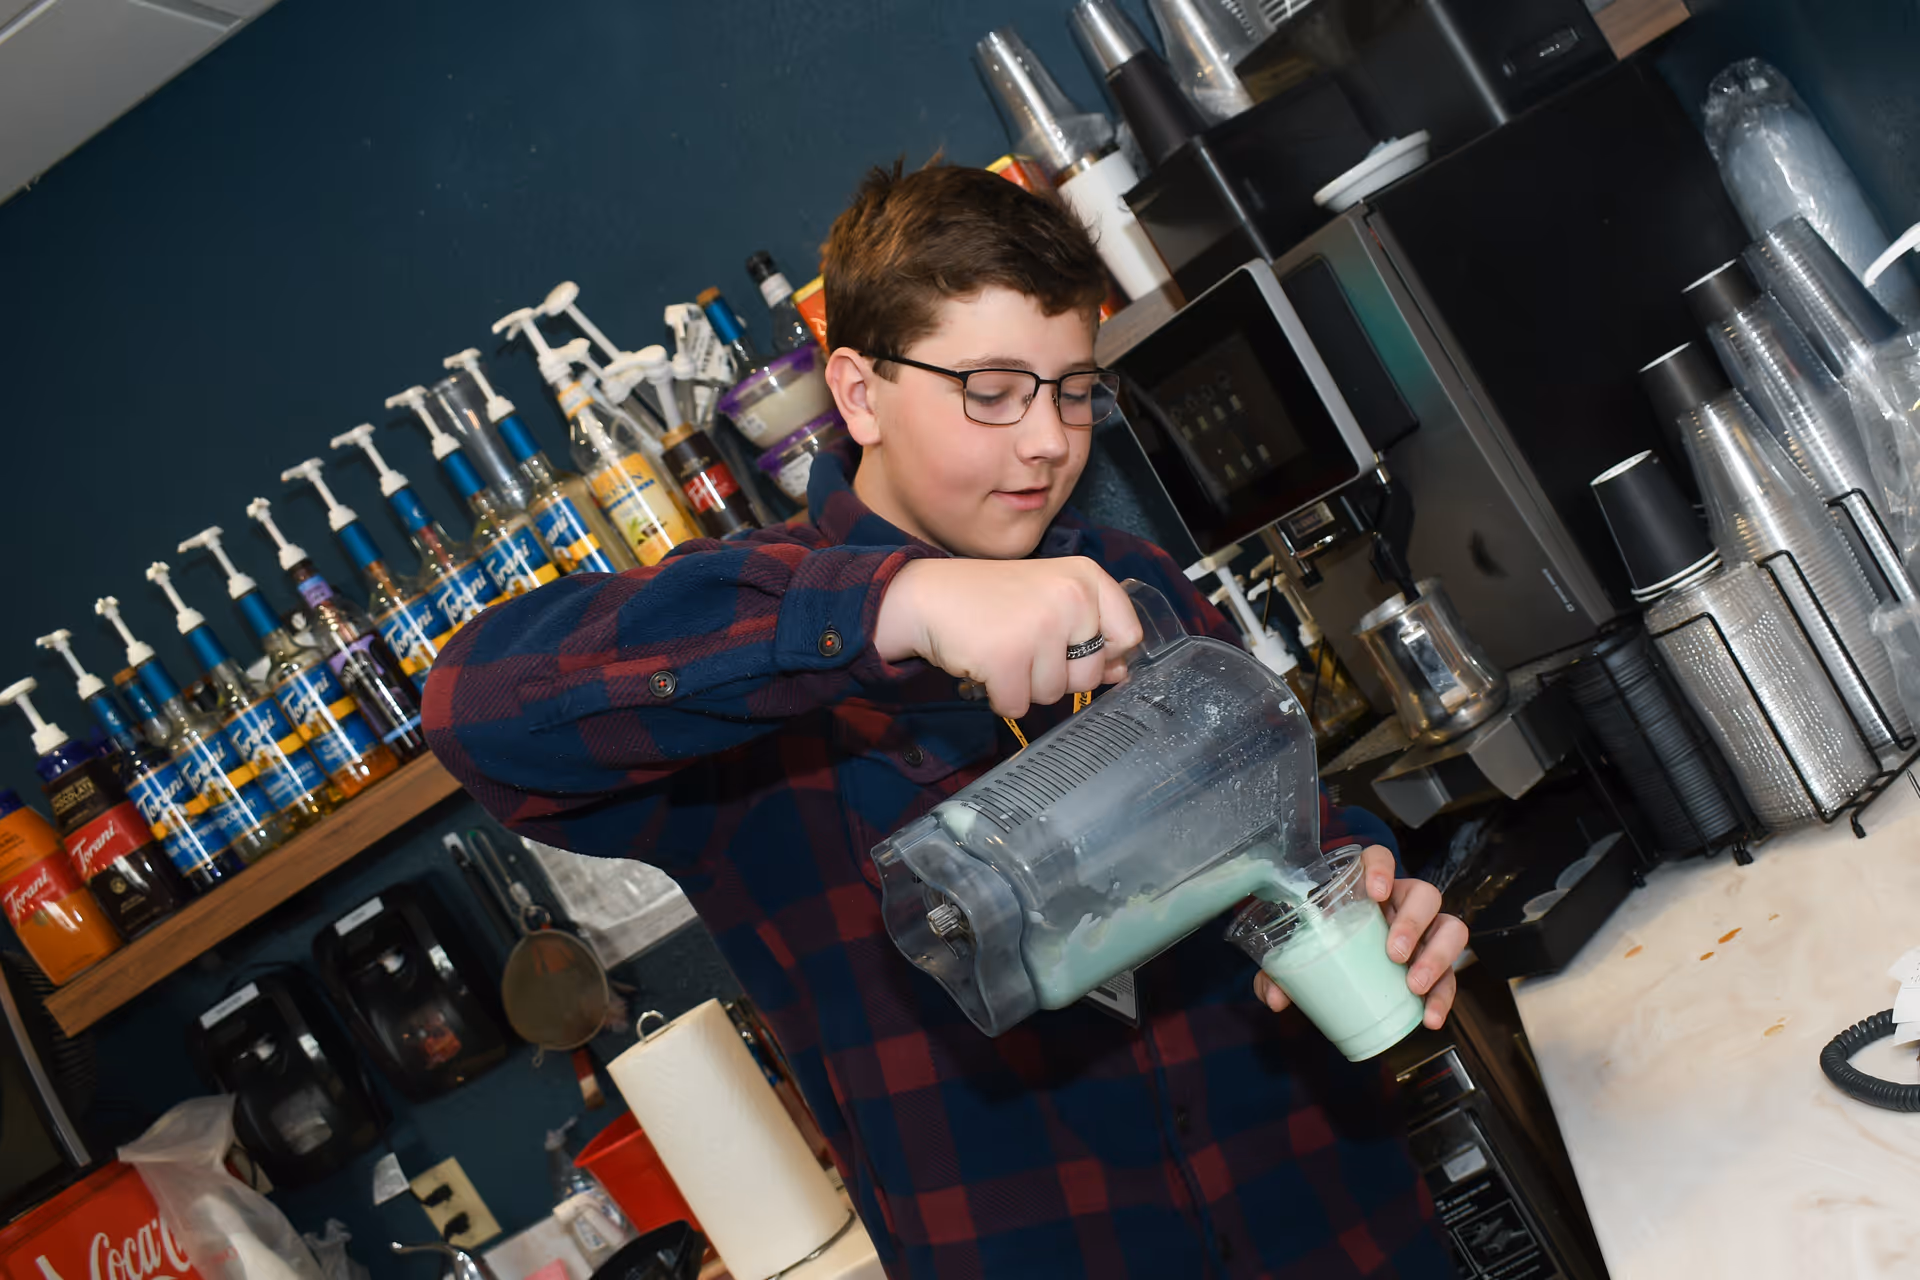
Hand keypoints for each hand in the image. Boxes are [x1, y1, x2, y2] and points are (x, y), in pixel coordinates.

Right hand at [874, 557, 1142, 716]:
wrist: (927, 596)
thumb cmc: (992, 600)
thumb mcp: (1050, 599)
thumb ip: (1091, 632)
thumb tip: (1120, 673)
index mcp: (1086, 577)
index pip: (1129, 635)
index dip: (1103, 652)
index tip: (1071, 645)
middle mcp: (1070, 597)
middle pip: (1090, 675)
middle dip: (1057, 675)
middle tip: (1023, 644)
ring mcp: (1039, 627)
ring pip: (1053, 694)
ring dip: (1024, 685)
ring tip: (1002, 649)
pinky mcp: (1006, 658)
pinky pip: (1017, 706)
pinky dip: (998, 695)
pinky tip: (984, 663)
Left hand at [1252, 845, 1468, 1030]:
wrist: (1345, 971)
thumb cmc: (1326, 947)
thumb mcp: (1301, 953)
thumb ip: (1279, 971)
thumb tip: (1273, 997)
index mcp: (1368, 889)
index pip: (1380, 858)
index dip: (1382, 868)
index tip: (1376, 891)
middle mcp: (1402, 905)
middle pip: (1425, 895)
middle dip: (1413, 922)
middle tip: (1393, 953)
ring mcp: (1425, 934)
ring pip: (1451, 929)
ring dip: (1437, 956)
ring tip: (1414, 985)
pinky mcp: (1436, 964)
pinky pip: (1452, 976)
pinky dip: (1443, 998)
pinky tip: (1430, 1017)